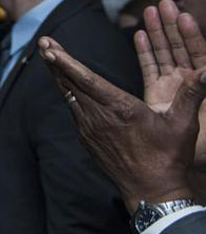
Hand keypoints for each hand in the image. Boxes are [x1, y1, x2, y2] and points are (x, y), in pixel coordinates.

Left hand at [38, 35, 205, 212]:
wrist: (151, 191)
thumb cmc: (169, 157)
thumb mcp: (184, 124)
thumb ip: (192, 94)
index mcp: (121, 109)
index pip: (87, 81)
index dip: (67, 63)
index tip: (51, 49)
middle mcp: (99, 118)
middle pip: (72, 84)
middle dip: (56, 62)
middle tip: (43, 42)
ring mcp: (90, 129)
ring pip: (70, 96)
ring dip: (60, 76)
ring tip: (50, 57)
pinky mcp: (88, 138)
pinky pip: (75, 110)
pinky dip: (69, 93)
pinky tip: (66, 84)